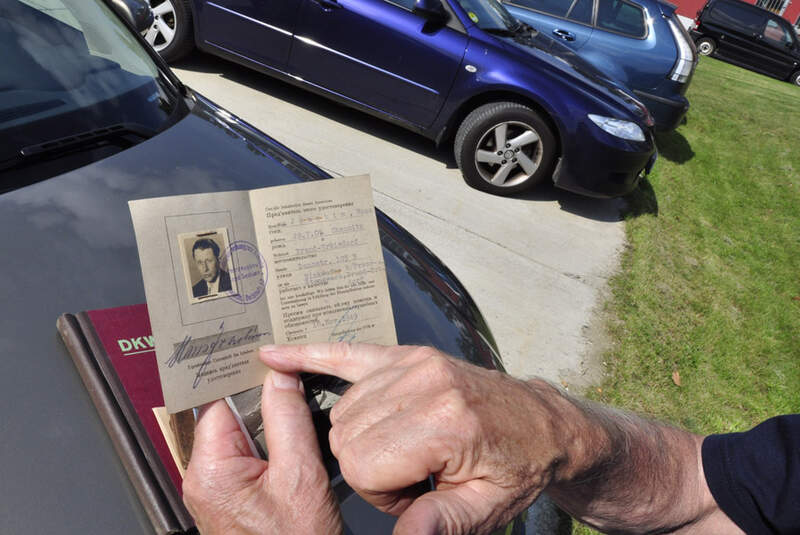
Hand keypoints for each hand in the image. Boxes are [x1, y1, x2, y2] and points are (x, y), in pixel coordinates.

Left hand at [182, 370, 342, 534]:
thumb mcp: (301, 476)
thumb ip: (289, 419)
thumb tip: (280, 376)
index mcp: (210, 470)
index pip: (220, 401)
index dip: (245, 377)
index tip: (266, 357)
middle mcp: (203, 478)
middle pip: (229, 415)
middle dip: (262, 400)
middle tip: (293, 385)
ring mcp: (215, 487)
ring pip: (241, 433)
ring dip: (269, 421)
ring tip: (297, 411)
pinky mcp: (230, 494)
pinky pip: (247, 453)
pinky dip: (270, 442)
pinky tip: (292, 440)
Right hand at [259, 343, 592, 534]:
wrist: (541, 422)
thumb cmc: (518, 464)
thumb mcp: (487, 507)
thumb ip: (440, 524)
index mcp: (446, 423)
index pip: (365, 465)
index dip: (384, 496)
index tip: (417, 496)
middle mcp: (425, 384)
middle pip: (348, 438)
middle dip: (372, 469)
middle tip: (414, 477)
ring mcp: (413, 363)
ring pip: (344, 412)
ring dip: (364, 439)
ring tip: (405, 450)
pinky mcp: (406, 354)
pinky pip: (346, 353)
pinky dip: (311, 356)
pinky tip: (276, 356)